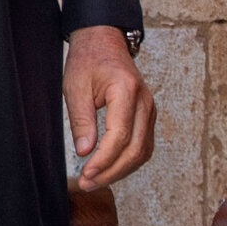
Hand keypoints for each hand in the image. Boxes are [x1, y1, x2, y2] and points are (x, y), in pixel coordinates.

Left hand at [64, 25, 155, 190]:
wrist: (105, 42)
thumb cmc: (89, 61)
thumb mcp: (76, 87)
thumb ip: (82, 120)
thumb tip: (84, 152)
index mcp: (126, 91)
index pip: (120, 136)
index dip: (103, 160)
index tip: (85, 173)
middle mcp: (145, 102)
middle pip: (135, 149)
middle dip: (111, 171)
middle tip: (87, 183)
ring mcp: (150, 109)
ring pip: (143, 151)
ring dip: (121, 170)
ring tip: (96, 180)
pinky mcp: (148, 116)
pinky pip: (144, 145)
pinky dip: (128, 161)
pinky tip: (110, 168)